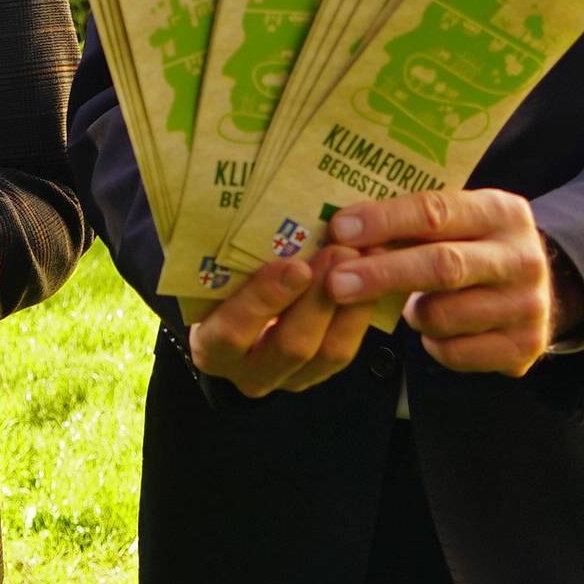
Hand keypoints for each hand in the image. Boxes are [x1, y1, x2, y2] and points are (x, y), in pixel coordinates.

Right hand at [187, 246, 370, 396]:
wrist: (236, 308)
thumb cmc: (216, 282)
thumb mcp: (212, 274)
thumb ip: (224, 257)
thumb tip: (223, 206)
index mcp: (211, 348)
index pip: (232, 333)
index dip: (264, 300)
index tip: (294, 266)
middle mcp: (248, 371)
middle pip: (290, 346)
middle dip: (319, 298)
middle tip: (340, 251)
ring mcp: (288, 377)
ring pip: (328, 352)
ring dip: (349, 303)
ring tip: (361, 258)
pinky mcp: (320, 370)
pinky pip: (348, 346)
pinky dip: (362, 310)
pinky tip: (372, 275)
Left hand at [324, 188, 559, 376]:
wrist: (540, 293)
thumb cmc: (475, 250)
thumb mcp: (459, 223)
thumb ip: (414, 223)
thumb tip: (341, 231)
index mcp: (501, 212)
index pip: (436, 212)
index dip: (384, 221)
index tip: (340, 230)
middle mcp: (522, 257)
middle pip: (442, 265)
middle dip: (382, 274)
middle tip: (335, 283)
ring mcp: (528, 305)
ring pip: (442, 315)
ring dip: (412, 313)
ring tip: (413, 304)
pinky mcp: (524, 347)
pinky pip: (454, 352)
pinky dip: (433, 343)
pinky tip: (440, 329)